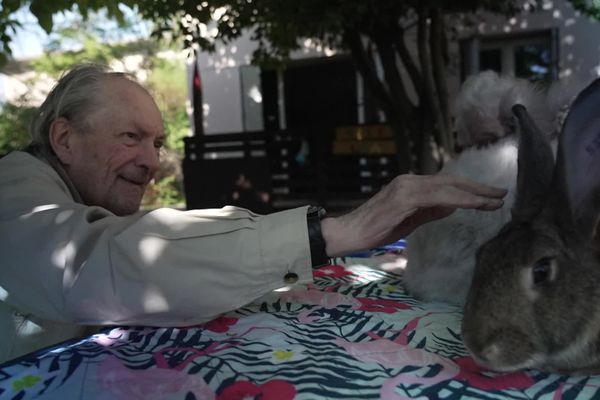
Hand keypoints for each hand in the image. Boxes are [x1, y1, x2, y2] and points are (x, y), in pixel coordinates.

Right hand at [320, 174, 506, 255]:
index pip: (446, 185)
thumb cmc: (373, 229)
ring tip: (495, 199)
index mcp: (410, 186)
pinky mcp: (404, 197)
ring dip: (474, 193)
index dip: (470, 190)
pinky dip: (459, 199)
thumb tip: (453, 206)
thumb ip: (429, 212)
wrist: (348, 233)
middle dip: (478, 188)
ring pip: (448, 187)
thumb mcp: (407, 220)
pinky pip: (438, 197)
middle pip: (451, 182)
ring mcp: (406, 187)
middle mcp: (410, 181)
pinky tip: (475, 203)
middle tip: (501, 194)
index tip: (490, 196)